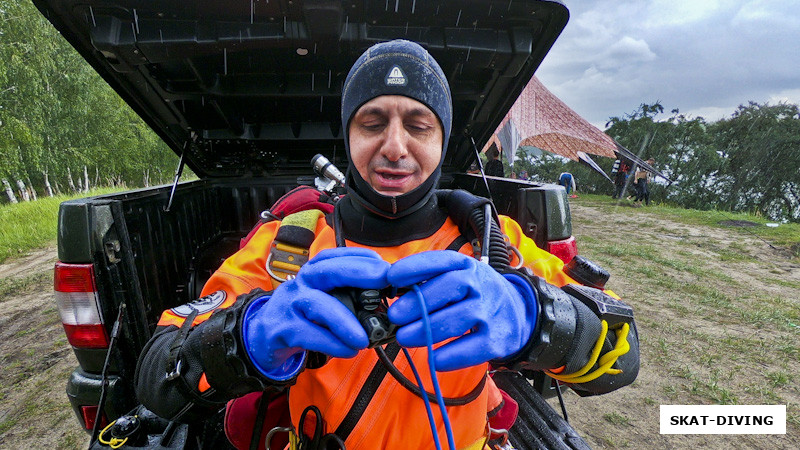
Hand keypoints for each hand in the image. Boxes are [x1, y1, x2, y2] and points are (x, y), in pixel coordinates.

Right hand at [242, 247, 389, 379]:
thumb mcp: (322, 299)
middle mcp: (301, 283)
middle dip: (358, 272)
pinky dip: (333, 344)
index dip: (362, 258)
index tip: (386, 265)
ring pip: (318, 305)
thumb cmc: (301, 317)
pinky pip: (310, 335)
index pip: (336, 256)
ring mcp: (290, 305)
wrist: (262, 337)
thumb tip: (385, 303)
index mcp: (313, 273)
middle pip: (327, 270)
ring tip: (365, 338)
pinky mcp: (283, 329)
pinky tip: (349, 350)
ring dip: (344, 320)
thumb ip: (347, 297)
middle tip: (384, 280)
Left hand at [386, 251, 537, 370]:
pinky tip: (433, 359)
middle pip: (450, 287)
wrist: (519, 314)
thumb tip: (391, 286)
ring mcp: (491, 312)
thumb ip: (430, 280)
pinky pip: (472, 348)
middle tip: (394, 316)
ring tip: (403, 338)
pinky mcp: (497, 340)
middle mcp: (481, 285)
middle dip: (418, 302)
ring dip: (427, 330)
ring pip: (458, 319)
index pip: (442, 261)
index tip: (391, 277)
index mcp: (467, 266)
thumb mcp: (459, 277)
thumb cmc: (475, 295)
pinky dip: (451, 356)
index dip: (415, 267)